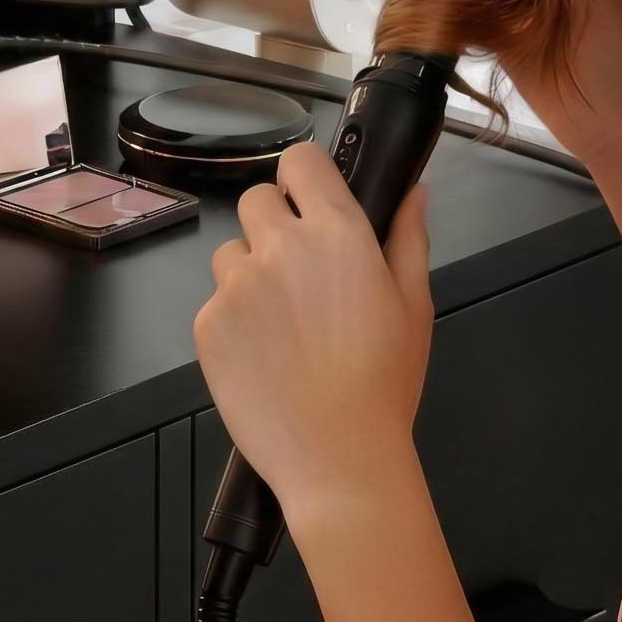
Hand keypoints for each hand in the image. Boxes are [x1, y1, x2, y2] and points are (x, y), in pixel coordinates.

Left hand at [192, 141, 434, 528]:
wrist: (339, 460)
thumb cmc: (385, 385)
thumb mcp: (414, 307)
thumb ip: (408, 238)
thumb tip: (414, 191)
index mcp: (337, 234)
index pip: (301, 162)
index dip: (304, 178)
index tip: (311, 200)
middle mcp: (280, 248)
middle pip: (257, 200)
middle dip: (275, 224)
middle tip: (300, 273)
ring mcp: (236, 286)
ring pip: (230, 253)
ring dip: (250, 273)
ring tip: (283, 324)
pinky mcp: (207, 325)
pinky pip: (215, 302)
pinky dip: (234, 320)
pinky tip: (265, 356)